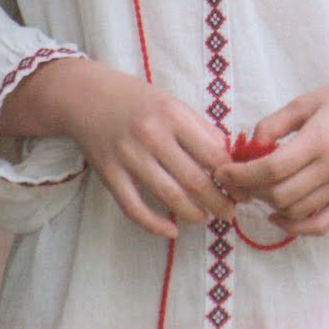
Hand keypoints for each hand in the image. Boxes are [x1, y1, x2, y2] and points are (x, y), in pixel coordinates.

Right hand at [0, 57, 233, 239]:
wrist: (85, 96)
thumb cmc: (136, 100)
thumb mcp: (172, 103)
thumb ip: (200, 129)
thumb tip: (228, 159)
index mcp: (173, 116)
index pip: (213, 155)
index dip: (233, 178)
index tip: (242, 190)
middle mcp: (152, 136)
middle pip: (195, 181)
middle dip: (219, 203)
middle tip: (229, 213)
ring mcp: (129, 157)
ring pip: (170, 197)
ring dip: (193, 214)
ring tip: (205, 218)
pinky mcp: (110, 175)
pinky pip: (134, 209)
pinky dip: (155, 225)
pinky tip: (171, 231)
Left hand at [218, 63, 328, 236]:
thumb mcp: (309, 99)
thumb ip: (275, 123)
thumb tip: (250, 146)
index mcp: (320, 139)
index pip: (271, 169)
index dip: (240, 174)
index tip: (223, 171)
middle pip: (279, 194)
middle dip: (250, 190)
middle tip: (237, 179)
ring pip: (296, 211)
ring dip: (269, 205)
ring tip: (257, 189)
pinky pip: (321, 224)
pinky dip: (295, 226)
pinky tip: (279, 215)